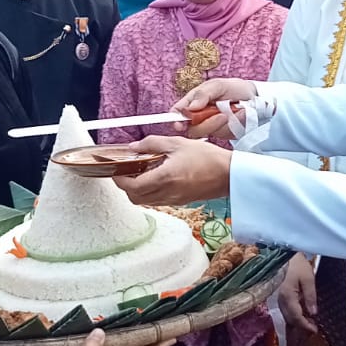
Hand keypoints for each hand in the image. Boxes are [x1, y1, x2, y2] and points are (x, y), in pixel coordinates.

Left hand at [114, 136, 233, 205]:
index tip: (116, 169)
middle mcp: (167, 193)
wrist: (229, 175)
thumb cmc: (207, 158)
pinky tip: (156, 177)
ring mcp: (173, 200)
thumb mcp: (177, 143)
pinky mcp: (180, 201)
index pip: (131, 186)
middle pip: (135, 198)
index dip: (119, 179)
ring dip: (138, 190)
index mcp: (164, 178)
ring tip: (141, 173)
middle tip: (125, 171)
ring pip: (145, 201)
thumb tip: (134, 147)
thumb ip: (152, 144)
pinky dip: (150, 192)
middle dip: (126, 186)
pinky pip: (157, 200)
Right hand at [170, 78, 257, 139]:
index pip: (177, 112)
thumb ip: (204, 94)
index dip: (175, 120)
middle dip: (205, 123)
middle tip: (221, 114)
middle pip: (190, 128)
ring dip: (217, 124)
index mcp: (193, 101)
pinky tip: (233, 119)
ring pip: (204, 133)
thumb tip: (190, 107)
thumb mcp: (219, 85)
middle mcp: (198, 116)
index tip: (179, 125)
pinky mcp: (220, 134)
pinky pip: (218, 135)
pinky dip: (226, 128)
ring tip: (229, 114)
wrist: (255, 98)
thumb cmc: (234, 88)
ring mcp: (209, 126)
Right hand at [277, 254, 318, 337]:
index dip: (305, 326)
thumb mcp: (308, 278)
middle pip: (290, 320)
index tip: (315, 331)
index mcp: (288, 296)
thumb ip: (310, 296)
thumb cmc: (296, 264)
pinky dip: (293, 316)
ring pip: (287, 316)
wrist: (283, 254)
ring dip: (297, 322)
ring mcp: (277, 299)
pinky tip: (301, 314)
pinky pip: (285, 310)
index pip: (296, 317)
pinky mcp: (278, 296)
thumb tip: (314, 313)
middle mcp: (280, 300)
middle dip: (301, 327)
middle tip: (313, 329)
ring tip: (309, 323)